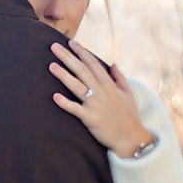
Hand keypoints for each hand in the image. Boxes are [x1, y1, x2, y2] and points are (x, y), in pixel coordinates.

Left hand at [49, 40, 152, 158]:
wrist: (132, 139)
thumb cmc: (130, 117)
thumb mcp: (129, 95)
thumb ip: (120, 78)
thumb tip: (113, 64)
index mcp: (109, 85)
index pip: (93, 64)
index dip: (82, 52)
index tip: (71, 42)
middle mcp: (101, 92)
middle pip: (82, 71)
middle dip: (68, 57)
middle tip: (53, 46)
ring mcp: (95, 105)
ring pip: (76, 86)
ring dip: (63, 75)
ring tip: (51, 65)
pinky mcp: (91, 118)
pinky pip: (76, 109)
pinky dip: (65, 103)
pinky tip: (55, 96)